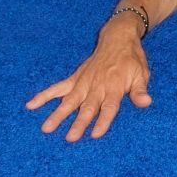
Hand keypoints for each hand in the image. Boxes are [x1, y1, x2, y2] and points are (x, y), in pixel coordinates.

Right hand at [26, 25, 151, 141]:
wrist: (117, 38)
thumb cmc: (131, 60)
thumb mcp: (141, 73)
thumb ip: (140, 90)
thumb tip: (146, 103)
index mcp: (114, 86)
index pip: (109, 107)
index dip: (103, 120)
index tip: (95, 134)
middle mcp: (97, 85)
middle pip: (87, 107)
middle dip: (78, 122)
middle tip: (69, 137)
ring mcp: (83, 82)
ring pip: (69, 100)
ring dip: (58, 114)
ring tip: (46, 128)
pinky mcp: (75, 78)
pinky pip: (57, 88)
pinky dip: (44, 95)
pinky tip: (31, 105)